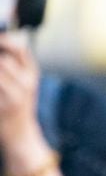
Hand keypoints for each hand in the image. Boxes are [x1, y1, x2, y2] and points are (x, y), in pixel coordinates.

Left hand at [0, 32, 41, 152]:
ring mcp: (14, 96)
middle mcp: (26, 84)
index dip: (5, 41)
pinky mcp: (2, 107)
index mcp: (32, 75)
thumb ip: (16, 64)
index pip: (20, 49)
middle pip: (3, 61)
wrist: (20, 133)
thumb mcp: (25, 83)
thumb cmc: (18, 104)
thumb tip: (5, 46)